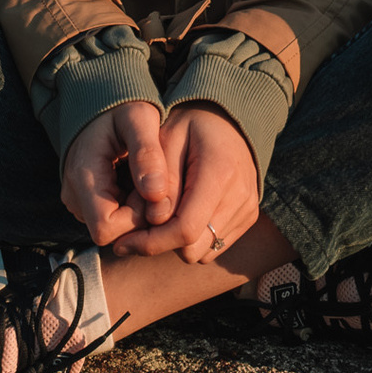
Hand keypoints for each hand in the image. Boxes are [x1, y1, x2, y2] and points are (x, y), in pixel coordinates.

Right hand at [61, 102, 176, 245]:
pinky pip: (112, 219)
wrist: (102, 101)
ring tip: (147, 178)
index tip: (153, 190)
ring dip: (136, 211)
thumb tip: (155, 195)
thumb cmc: (122, 106)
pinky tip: (140, 182)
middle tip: (155, 181)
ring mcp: (78, 201)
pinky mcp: (86, 202)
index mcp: (83, 177)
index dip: (136, 218)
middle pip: (112, 233)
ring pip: (114, 229)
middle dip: (140, 215)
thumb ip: (147, 154)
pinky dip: (131, 207)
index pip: (106, 228)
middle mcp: (74, 196)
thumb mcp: (140, 119)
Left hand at [107, 103, 258, 261]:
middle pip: (193, 248)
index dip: (150, 242)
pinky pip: (215, 246)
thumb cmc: (191, 125)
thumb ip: (161, 180)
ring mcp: (247, 208)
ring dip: (178, 242)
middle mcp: (241, 196)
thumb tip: (154, 221)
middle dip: (162, 243)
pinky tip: (184, 213)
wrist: (230, 119)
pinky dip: (195, 238)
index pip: (185, 229)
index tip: (123, 242)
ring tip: (164, 214)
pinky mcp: (249, 216)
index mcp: (219, 173)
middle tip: (140, 227)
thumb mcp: (167, 139)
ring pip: (203, 253)